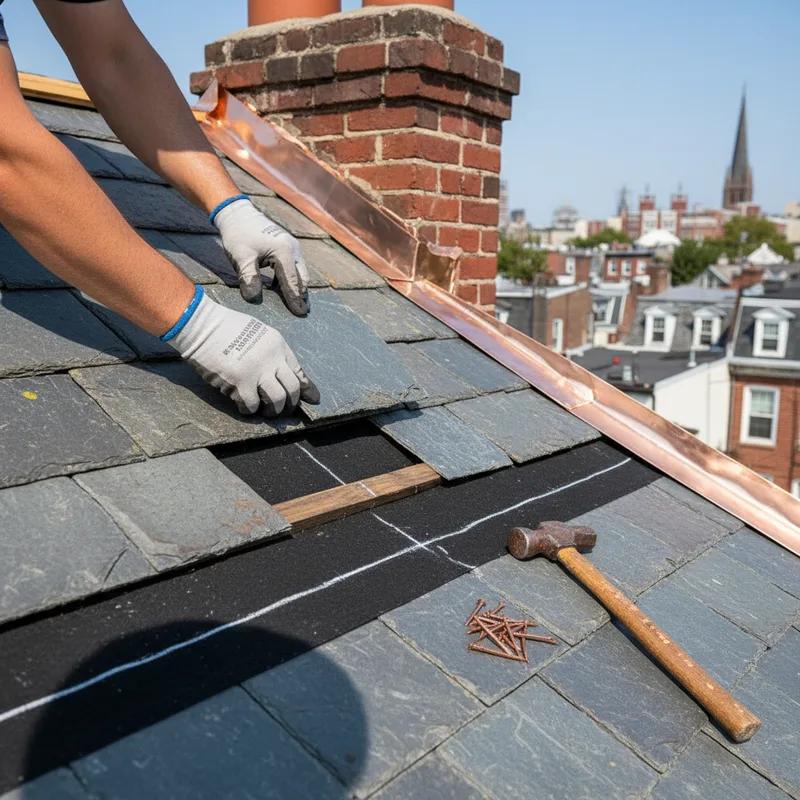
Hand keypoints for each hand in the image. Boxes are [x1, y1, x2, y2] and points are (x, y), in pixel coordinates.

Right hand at [170, 293, 318, 414]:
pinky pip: (251, 405)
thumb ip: (272, 353)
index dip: (306, 389)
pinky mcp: (239, 381)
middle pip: (292, 389)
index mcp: (278, 345)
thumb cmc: (226, 328)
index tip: (311, 399)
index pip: (299, 371)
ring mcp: (257, 370)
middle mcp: (272, 358)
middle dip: (290, 404)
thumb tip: (282, 374)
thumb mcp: (258, 333)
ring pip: (277, 400)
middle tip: (283, 410)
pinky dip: (249, 410)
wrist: (201, 325)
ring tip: (266, 412)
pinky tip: (245, 407)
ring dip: (273, 410)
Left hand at [214, 197, 309, 313]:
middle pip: (302, 278)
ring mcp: (292, 246)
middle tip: (302, 312)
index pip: (292, 282)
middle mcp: (293, 248)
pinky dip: (292, 279)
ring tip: (295, 303)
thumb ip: (249, 278)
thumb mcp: (241, 257)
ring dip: (298, 287)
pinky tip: (283, 288)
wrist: (237, 213)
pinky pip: (295, 266)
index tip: (300, 314)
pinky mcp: (288, 246)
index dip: (295, 299)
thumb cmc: (238, 234)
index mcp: (284, 252)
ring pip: (300, 272)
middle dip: (302, 295)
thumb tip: (255, 298)